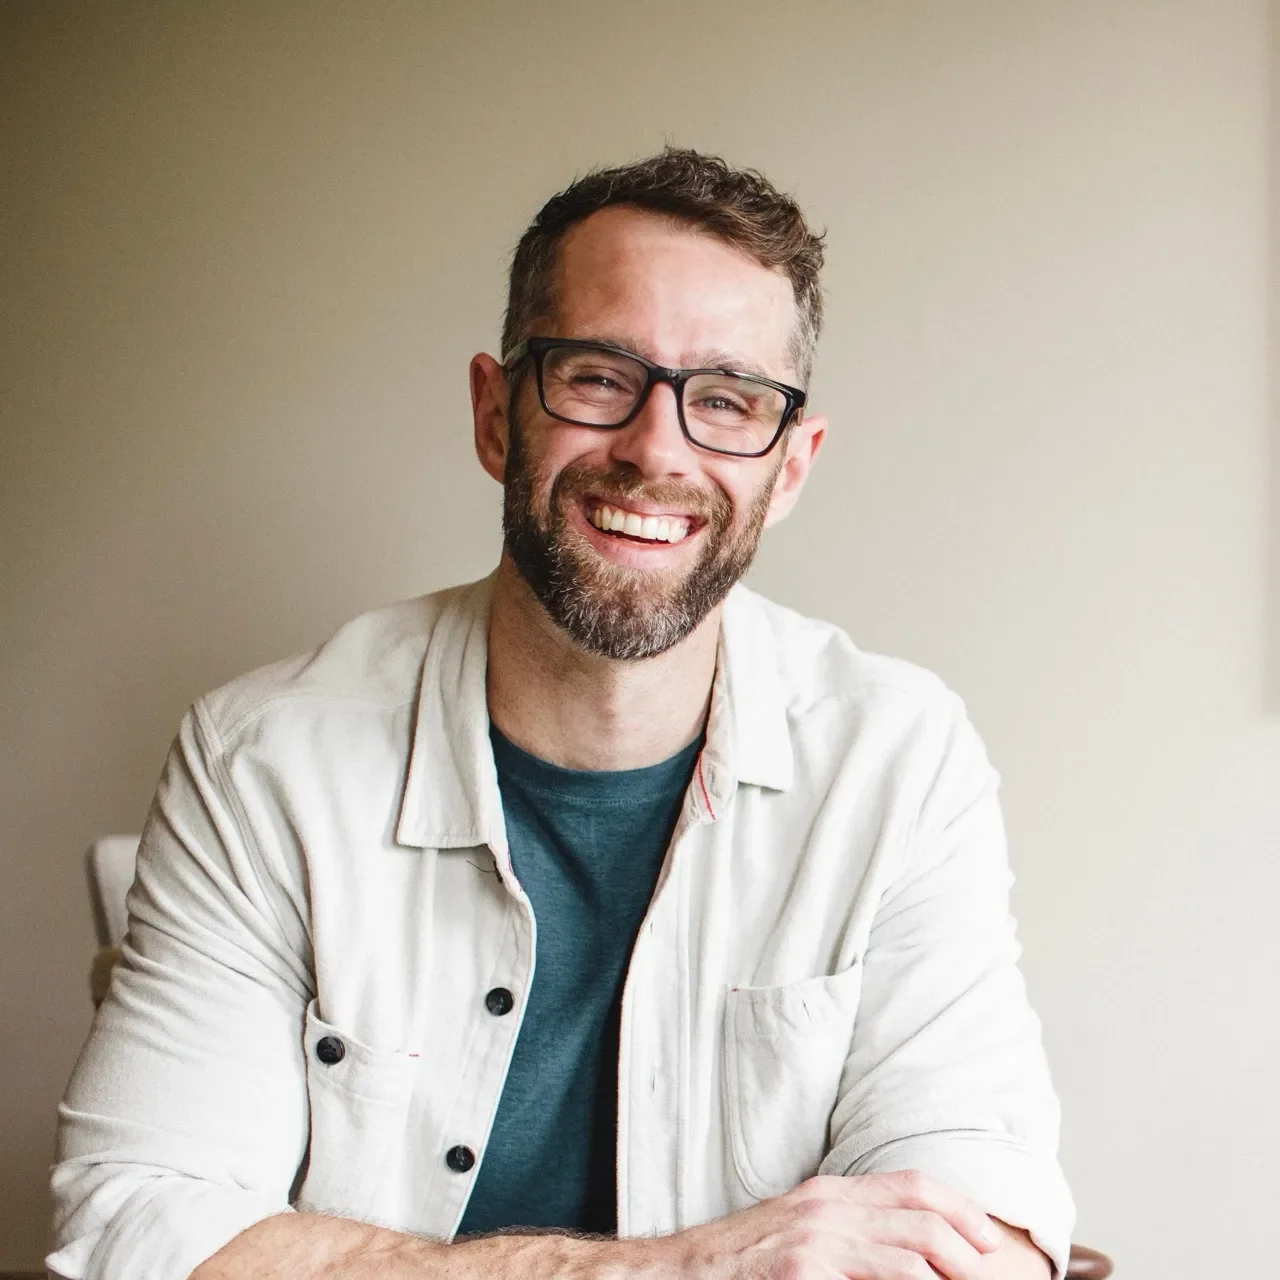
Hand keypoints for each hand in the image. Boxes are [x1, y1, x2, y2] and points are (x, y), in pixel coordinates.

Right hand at [661, 1170, 1002, 1278]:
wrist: (675, 1274)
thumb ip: (843, 1232)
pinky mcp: (800, 1274)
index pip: (912, 1184)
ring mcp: (814, 1243)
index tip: (987, 1239)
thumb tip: (902, 1253)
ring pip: (910, 1256)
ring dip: (948, 1277)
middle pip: (921, 1216)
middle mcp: (826, 1209)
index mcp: (828, 1194)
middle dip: (968, 1252)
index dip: (960, 1207)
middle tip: (987, 1277)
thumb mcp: (795, 1231)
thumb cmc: (737, 1263)